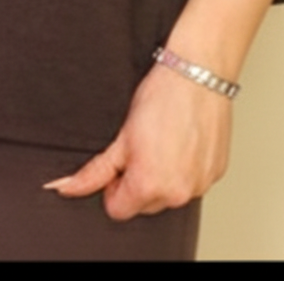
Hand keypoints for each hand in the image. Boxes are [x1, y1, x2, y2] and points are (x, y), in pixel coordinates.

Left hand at [44, 62, 230, 218]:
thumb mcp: (121, 136)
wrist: (198, 73)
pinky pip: (194, 182)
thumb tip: (67, 188)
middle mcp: (177, 193)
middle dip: (140, 181)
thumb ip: (94, 171)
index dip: (114, 185)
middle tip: (144, 145)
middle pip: (144, 204)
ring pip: (170, 194)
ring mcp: (200, 185)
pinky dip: (186, 168)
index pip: (117, 210)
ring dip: (164, 176)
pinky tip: (183, 141)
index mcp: (149, 186)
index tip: (121, 162)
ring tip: (165, 141)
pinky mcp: (217, 174)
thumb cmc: (161, 97)